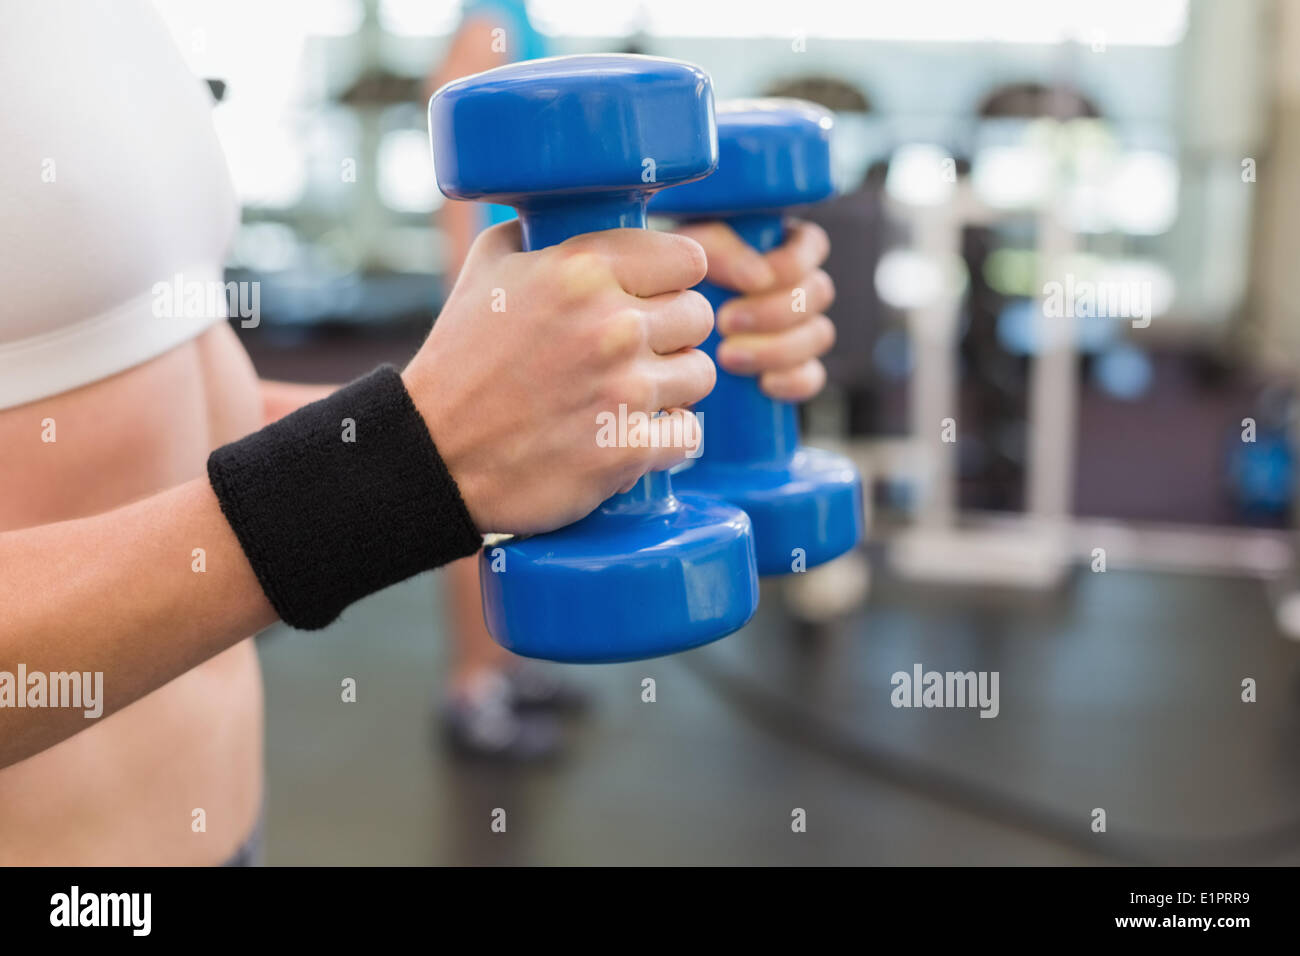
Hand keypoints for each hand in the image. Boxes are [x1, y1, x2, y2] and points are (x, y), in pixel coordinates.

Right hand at [403, 220, 714, 534]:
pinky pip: (688, 435)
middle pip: (698, 315)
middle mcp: (611, 326)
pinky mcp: (627, 450)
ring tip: (632, 393)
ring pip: (699, 374)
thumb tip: (575, 210)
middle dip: (671, 333)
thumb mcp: (487, 270)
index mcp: (581, 271)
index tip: (656, 295)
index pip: (689, 258)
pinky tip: (633, 433)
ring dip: (672, 385)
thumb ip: (539, 232)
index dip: (674, 278)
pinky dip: (666, 438)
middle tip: (636, 350)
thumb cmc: (460, 361)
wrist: (434, 454)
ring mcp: (623, 391)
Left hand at [672, 219, 834, 401]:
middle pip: (817, 293)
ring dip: (778, 348)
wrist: (659, 331)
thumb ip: (721, 249)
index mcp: (780, 246)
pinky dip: (793, 381)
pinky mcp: (793, 369)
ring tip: (728, 355)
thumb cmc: (674, 278)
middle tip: (726, 322)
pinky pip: (812, 376)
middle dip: (774, 312)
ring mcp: (800, 329)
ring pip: (819, 334)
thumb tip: (758, 278)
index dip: (792, 264)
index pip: (812, 244)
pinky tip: (763, 383)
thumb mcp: (689, 253)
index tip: (751, 282)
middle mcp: (797, 286)